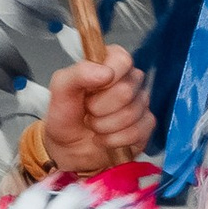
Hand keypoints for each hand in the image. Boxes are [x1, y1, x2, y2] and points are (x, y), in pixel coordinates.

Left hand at [42, 54, 152, 171]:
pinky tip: (104, 138)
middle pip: (126, 91)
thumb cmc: (67, 114)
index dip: (105, 79)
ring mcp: (141, 103)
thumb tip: (106, 72)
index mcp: (112, 61)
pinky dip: (113, 140)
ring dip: (103, 126)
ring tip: (93, 125)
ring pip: (130, 115)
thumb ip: (78, 73)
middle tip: (88, 111)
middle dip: (99, 108)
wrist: (68, 147)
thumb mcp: (61, 89)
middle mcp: (130, 79)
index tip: (89, 91)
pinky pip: (135, 133)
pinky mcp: (146, 126)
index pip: (122, 61)